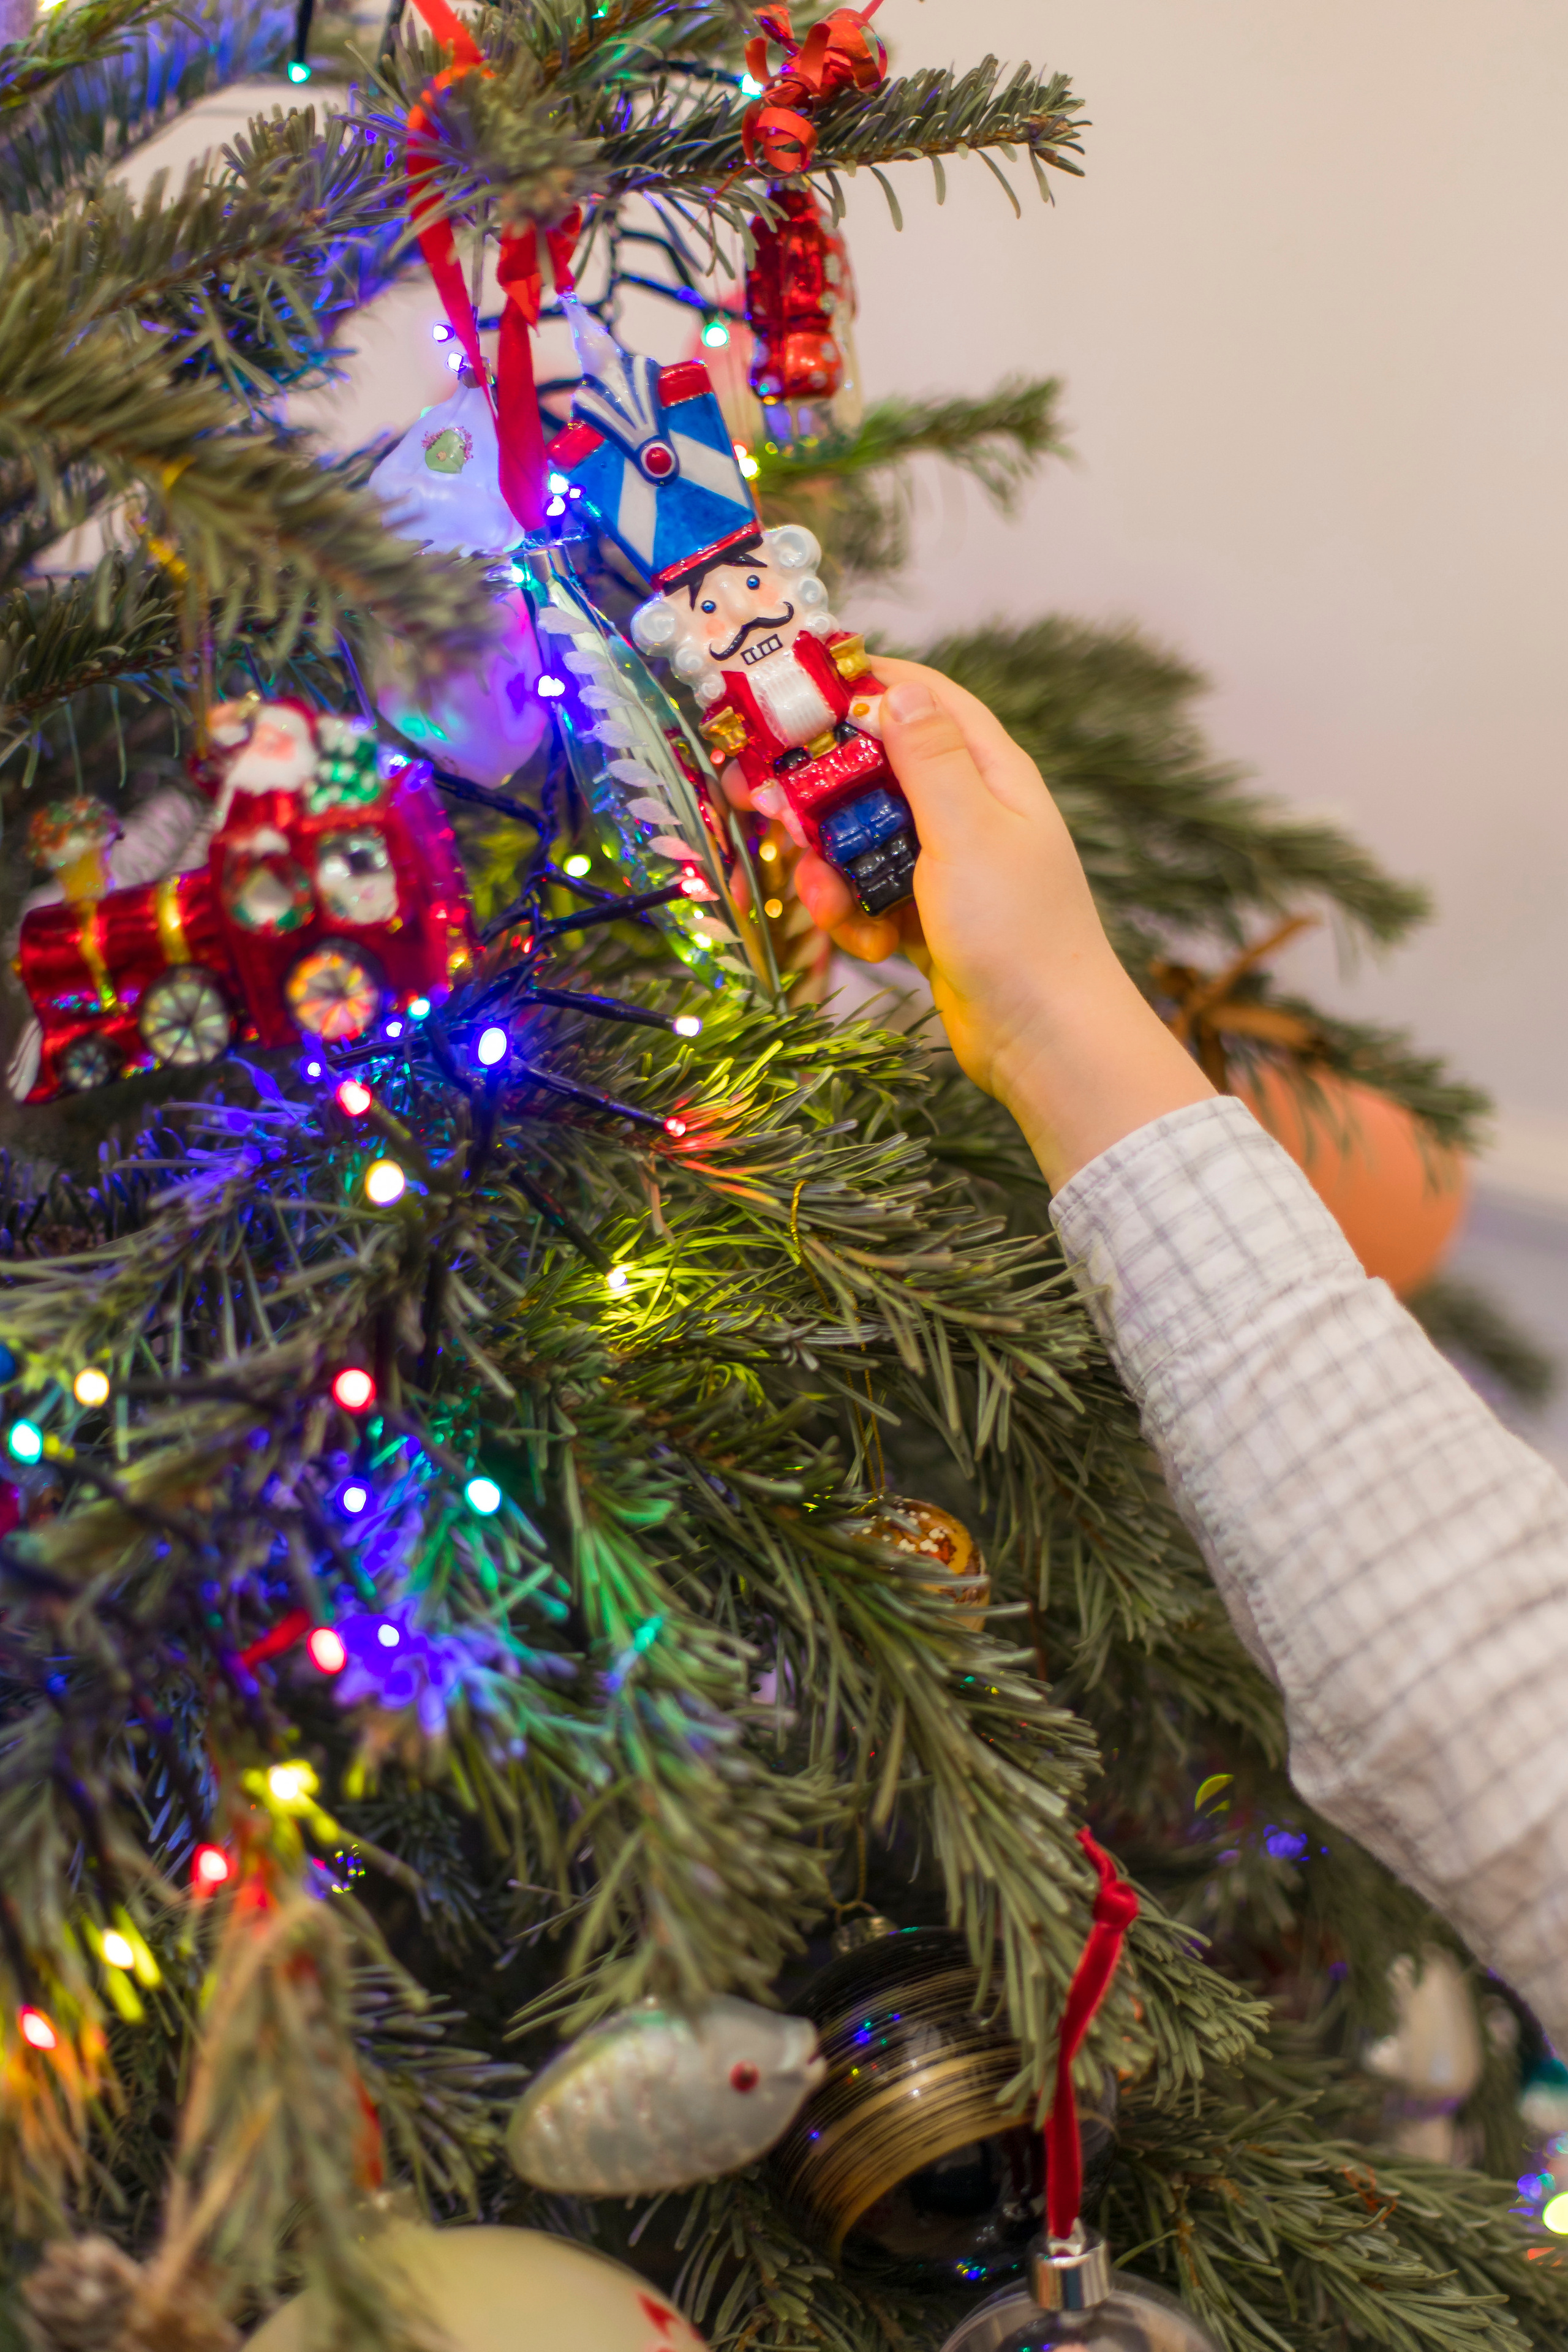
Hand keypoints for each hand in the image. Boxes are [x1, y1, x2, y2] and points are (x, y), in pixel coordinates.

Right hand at [724, 658, 1213, 1186]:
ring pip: (858, 840)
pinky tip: (872, 948)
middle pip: (872, 772)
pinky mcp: (925, 917)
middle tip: (765, 805)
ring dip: (830, 870)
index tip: (793, 695)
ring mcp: (945, 867)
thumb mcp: (968, 832)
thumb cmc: (1018, 932)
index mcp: (989, 773)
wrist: (1043, 1042)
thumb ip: (929, 759)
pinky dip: (857, 920)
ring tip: (826, 904)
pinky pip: (868, 898)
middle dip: (818, 793)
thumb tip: (897, 688)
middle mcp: (967, 810)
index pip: (922, 699)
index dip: (860, 687)